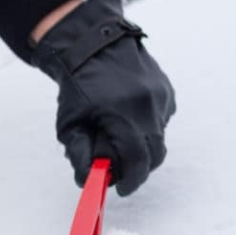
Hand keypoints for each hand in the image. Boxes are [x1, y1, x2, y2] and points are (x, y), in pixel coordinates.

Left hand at [32, 0, 175, 195]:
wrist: (94, 44)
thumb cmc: (77, 85)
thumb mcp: (69, 123)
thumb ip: (79, 154)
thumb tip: (89, 180)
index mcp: (123, 114)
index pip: (137, 160)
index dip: (131, 180)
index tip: (121, 190)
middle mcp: (149, 106)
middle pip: (154, 153)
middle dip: (138, 168)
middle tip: (121, 173)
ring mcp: (162, 96)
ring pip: (158, 137)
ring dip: (141, 145)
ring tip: (117, 137)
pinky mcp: (167, 91)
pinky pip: (161, 120)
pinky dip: (146, 127)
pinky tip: (126, 118)